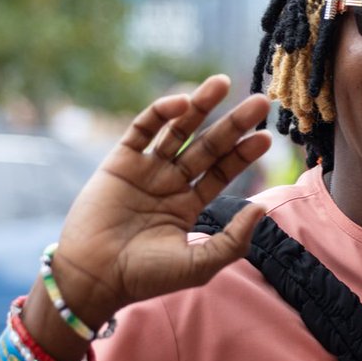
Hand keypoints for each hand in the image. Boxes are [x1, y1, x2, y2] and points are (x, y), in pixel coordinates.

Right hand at [48, 75, 271, 325]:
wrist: (95, 278)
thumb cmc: (145, 278)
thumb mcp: (199, 264)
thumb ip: (232, 239)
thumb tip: (261, 209)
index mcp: (188, 205)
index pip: (222, 172)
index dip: (244, 153)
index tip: (266, 135)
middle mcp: (170, 183)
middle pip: (208, 146)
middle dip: (233, 124)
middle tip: (260, 102)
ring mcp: (145, 170)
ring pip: (178, 131)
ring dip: (200, 106)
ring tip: (223, 83)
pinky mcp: (119, 162)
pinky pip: (142, 130)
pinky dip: (161, 113)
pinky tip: (183, 102)